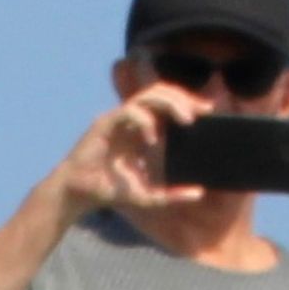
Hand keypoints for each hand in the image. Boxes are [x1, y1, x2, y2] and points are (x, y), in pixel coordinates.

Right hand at [48, 85, 211, 218]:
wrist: (79, 195)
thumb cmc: (111, 192)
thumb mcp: (149, 197)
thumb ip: (172, 195)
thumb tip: (199, 193)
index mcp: (144, 129)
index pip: (169, 104)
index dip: (189, 102)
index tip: (209, 111)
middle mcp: (132, 120)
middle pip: (161, 92)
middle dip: (183, 98)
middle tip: (201, 113)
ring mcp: (118, 119)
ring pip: (147, 95)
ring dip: (170, 103)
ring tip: (185, 119)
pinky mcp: (104, 124)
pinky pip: (128, 112)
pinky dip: (144, 121)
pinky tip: (152, 138)